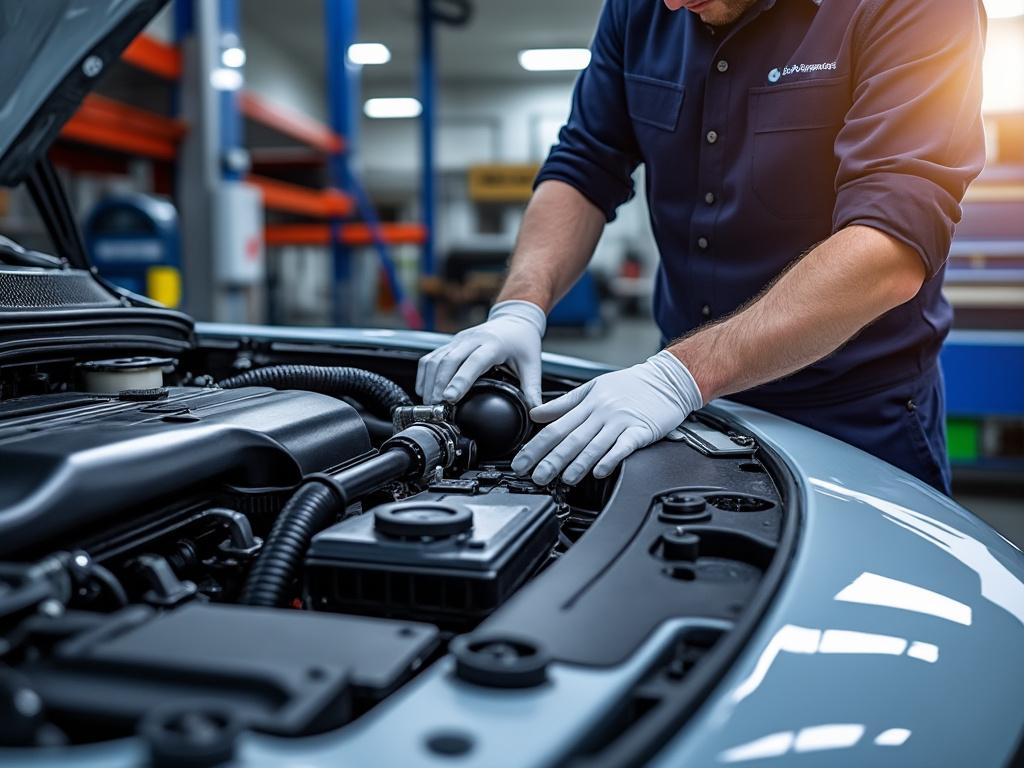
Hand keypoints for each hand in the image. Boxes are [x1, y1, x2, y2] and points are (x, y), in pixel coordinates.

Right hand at [415, 300, 545, 407]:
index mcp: (494, 344)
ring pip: (436, 358)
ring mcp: (459, 340)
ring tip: (430, 403)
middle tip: (437, 407)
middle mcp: (472, 339)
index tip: (450, 398)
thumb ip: (532, 390)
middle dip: (439, 385)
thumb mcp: (532, 365)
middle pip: (449, 360)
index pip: (473, 362)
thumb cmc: (523, 341)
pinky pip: (431, 357)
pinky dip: (425, 374)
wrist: (515, 319)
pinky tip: (424, 390)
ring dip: (430, 381)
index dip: (460, 380)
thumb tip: (536, 413)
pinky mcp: (451, 343)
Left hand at [510, 351, 702, 484]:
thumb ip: (563, 403)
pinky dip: (611, 459)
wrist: (668, 378)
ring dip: (578, 464)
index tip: (522, 462)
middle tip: (536, 476)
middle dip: (551, 460)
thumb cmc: (631, 384)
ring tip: (564, 478)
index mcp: (588, 403)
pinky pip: (623, 446)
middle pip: (571, 439)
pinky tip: (600, 471)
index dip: (536, 446)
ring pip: (595, 444)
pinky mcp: (641, 431)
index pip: (555, 427)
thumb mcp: (593, 387)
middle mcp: (602, 412)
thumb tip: (536, 414)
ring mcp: (621, 422)